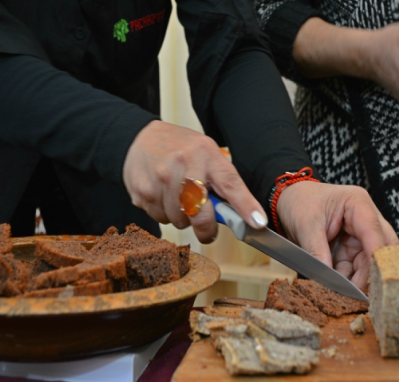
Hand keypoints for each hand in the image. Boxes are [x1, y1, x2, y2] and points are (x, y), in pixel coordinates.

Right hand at [122, 120, 266, 242]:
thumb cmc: (181, 149)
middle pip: (200, 214)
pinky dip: (164, 214)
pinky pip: (159, 218)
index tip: (258, 223)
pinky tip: (162, 196)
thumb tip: (240, 216)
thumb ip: (221, 181)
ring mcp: (160, 178)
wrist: (140, 137)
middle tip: (205, 227)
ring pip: (179, 221)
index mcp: (206, 154)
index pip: (230, 184)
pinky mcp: (142, 191)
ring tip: (177, 198)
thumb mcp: (206, 154)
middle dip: (205, 228)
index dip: (245, 206)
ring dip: (181, 218)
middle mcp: (183, 164)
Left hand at [275, 182, 398, 289]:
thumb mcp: (305, 226)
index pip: (375, 234)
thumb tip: (328, 279)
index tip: (365, 283)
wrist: (288, 200)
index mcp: (358, 204)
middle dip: (370, 272)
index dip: (373, 260)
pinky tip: (338, 286)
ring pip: (370, 261)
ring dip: (357, 277)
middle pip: (381, 249)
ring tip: (342, 291)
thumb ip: (318, 252)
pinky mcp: (352, 246)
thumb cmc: (299, 202)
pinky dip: (348, 276)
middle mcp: (366, 218)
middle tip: (357, 293)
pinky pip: (356, 265)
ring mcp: (360, 233)